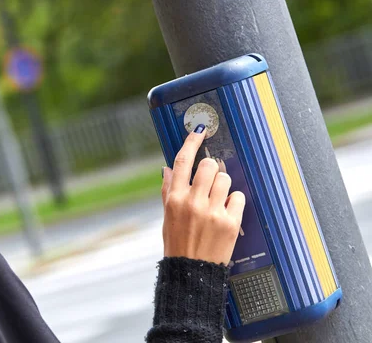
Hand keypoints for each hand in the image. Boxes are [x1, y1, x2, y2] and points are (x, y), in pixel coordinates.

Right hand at [161, 125, 244, 264]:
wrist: (192, 272)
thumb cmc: (177, 243)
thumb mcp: (167, 217)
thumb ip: (168, 191)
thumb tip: (168, 169)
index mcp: (174, 199)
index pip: (183, 161)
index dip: (192, 143)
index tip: (199, 132)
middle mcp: (192, 202)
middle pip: (208, 166)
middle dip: (211, 169)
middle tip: (210, 179)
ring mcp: (212, 212)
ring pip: (225, 179)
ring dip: (223, 186)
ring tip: (218, 199)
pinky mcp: (230, 222)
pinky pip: (238, 197)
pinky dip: (234, 202)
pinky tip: (226, 212)